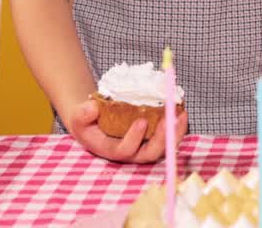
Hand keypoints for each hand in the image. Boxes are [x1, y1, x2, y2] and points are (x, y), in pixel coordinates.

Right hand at [67, 99, 187, 163]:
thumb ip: (83, 114)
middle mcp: (130, 154)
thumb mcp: (79, 117)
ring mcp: (143, 148)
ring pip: (163, 148)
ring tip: (182, 115)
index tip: (141, 121)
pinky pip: (169, 138)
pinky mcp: (153, 140)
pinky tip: (182, 112)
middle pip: (150, 154)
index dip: (134, 139)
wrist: (96, 123)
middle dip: (162, 139)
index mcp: (111, 150)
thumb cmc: (87, 122)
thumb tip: (92, 108)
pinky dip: (177, 127)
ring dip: (175, 134)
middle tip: (169, 120)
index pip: (124, 151)